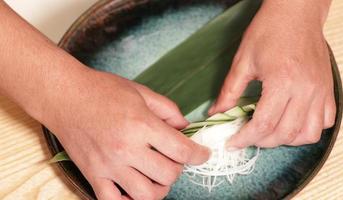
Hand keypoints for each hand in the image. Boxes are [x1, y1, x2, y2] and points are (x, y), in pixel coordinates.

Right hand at [43, 69, 209, 199]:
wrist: (64, 96)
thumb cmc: (102, 90)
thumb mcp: (141, 92)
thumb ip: (168, 110)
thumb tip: (185, 128)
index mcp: (142, 125)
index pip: (182, 151)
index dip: (199, 155)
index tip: (202, 155)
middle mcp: (127, 149)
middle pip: (168, 175)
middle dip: (178, 168)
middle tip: (173, 159)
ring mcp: (108, 165)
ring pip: (146, 195)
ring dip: (159, 189)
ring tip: (157, 176)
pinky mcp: (93, 174)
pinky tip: (133, 189)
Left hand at [209, 0, 335, 147]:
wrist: (296, 12)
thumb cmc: (269, 30)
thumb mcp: (243, 60)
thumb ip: (229, 91)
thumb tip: (217, 113)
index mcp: (282, 81)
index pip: (263, 124)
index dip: (245, 138)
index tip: (234, 143)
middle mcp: (305, 90)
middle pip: (285, 133)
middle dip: (263, 142)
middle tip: (248, 137)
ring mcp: (320, 90)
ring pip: (309, 133)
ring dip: (288, 140)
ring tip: (271, 132)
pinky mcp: (328, 88)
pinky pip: (326, 121)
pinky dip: (309, 129)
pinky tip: (293, 121)